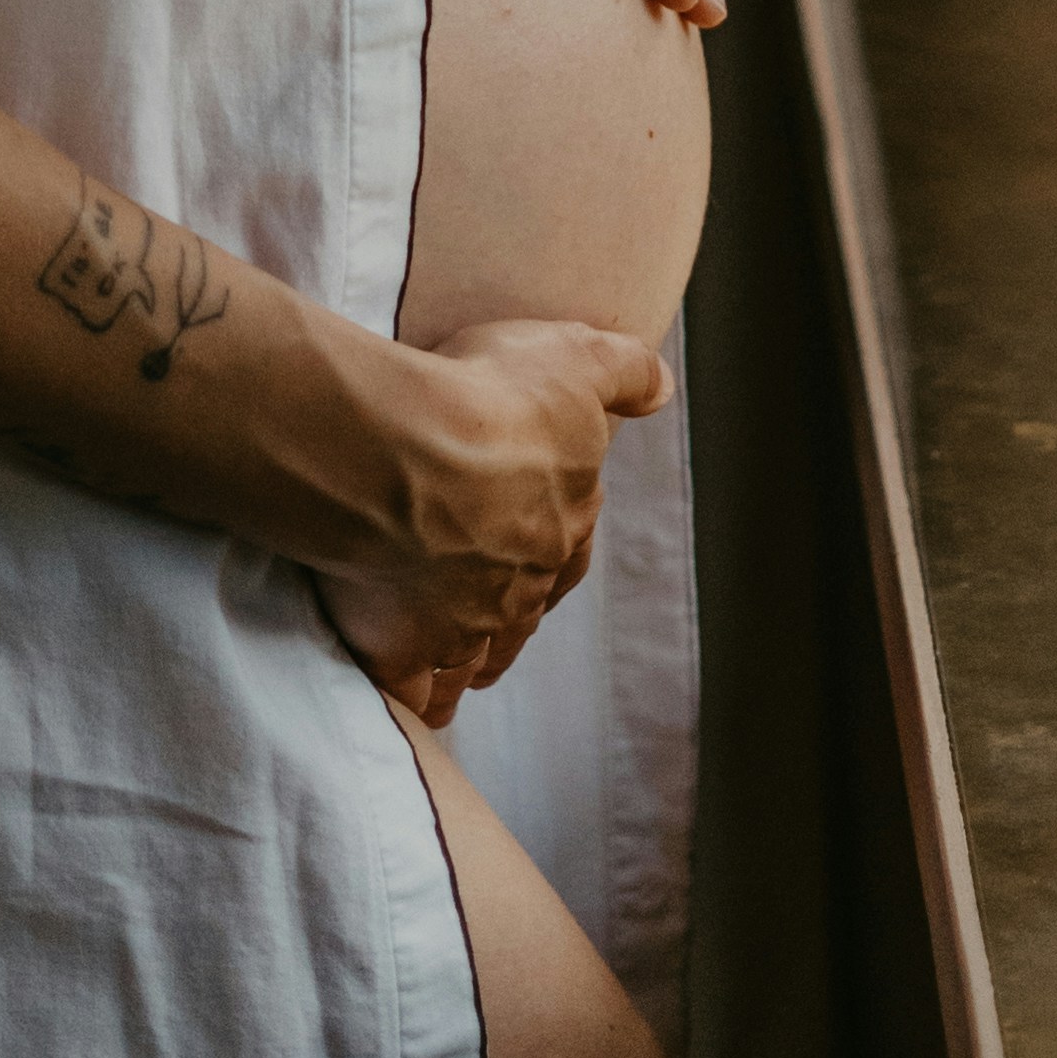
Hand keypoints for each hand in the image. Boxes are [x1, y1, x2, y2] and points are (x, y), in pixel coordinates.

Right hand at [320, 314, 669, 724]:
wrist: (402, 452)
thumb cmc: (490, 399)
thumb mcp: (575, 360)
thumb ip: (624, 373)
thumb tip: (661, 389)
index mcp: (561, 524)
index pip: (571, 553)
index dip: (559, 557)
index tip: (547, 563)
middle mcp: (516, 585)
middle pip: (518, 617)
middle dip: (509, 622)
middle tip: (493, 630)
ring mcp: (456, 622)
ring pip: (467, 664)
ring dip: (463, 671)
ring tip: (454, 681)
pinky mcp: (395, 643)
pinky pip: (405, 689)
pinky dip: (405, 697)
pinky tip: (398, 697)